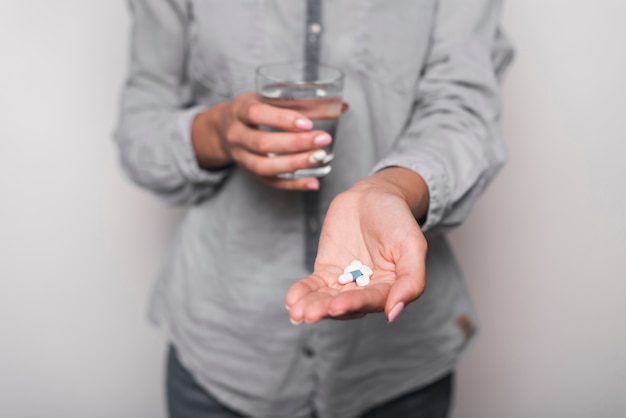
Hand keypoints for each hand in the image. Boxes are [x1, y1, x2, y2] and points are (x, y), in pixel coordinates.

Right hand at [192, 92, 335, 190]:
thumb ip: (301, 102)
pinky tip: (313, 182)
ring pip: (264, 166)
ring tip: (319, 158)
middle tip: (323, 140)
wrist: (223, 130)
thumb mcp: (267, 99)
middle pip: (263, 143)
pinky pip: (270, 183)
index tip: (308, 123)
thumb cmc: (254, 111)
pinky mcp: (250, 173)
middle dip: (295, 143)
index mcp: (240, 111)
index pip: (257, 114)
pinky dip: (293, 184)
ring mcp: (241, 157)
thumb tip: (343, 106)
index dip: (282, 119)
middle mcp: (237, 135)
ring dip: (295, 164)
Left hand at [285, 168, 429, 323]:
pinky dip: (303, 291)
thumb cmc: (397, 219)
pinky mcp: (327, 271)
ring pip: (327, 298)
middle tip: (310, 314)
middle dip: (326, 309)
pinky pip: (314, 285)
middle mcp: (367, 290)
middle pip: (345, 305)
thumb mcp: (412, 245)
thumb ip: (410, 280)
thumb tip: (394, 312)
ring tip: (297, 311)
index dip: (354, 304)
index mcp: (390, 288)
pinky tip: (292, 299)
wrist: (373, 196)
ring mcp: (345, 281)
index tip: (337, 307)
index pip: (371, 301)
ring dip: (312, 305)